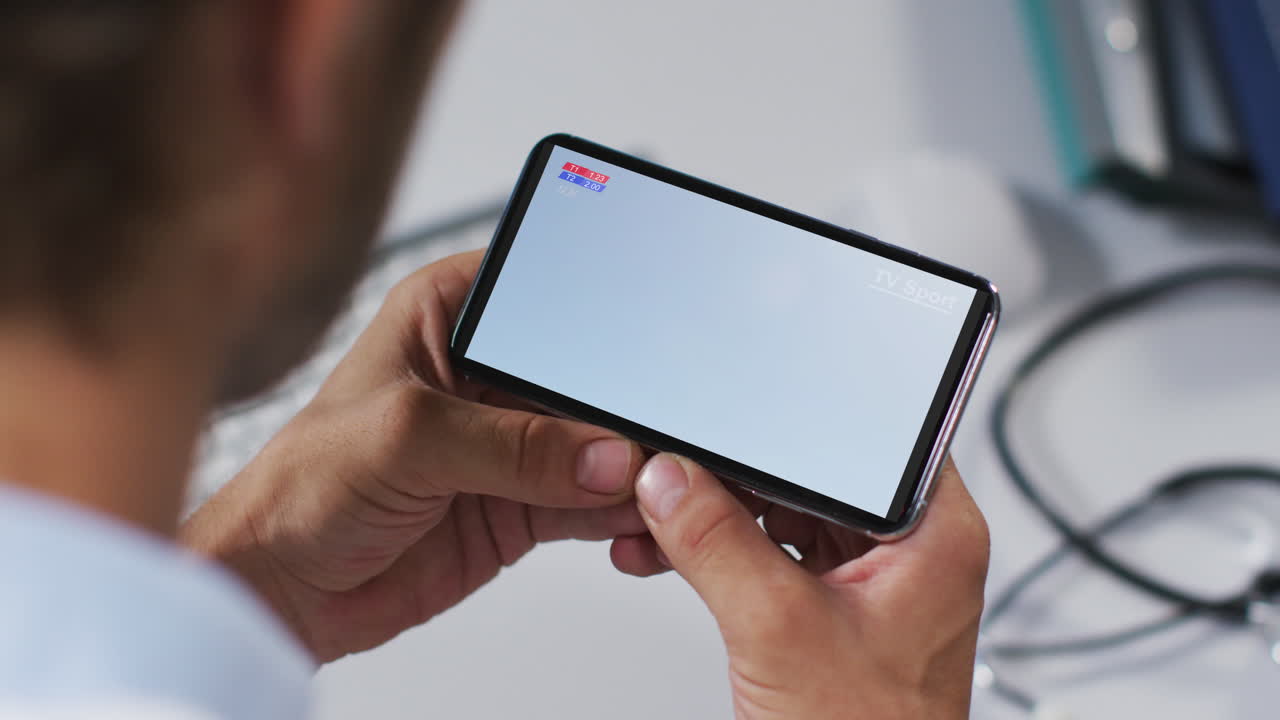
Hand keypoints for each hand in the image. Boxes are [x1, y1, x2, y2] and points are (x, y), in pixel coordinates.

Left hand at [182, 250, 645, 661]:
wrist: (281, 590)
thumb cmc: (301, 487)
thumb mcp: (406, 438)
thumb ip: (511, 446)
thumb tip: (603, 457)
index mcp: (452, 315)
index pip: (552, 295)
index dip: (605, 316)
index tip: (654, 350)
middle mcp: (490, 372)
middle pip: (590, 378)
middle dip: (632, 407)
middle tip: (672, 437)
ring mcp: (513, 443)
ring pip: (603, 445)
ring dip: (639, 469)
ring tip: (670, 488)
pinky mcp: (525, 503)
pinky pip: (595, 504)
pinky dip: (626, 516)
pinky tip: (644, 525)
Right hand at [613, 454, 987, 719]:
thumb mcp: (778, 629)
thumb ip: (719, 545)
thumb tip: (672, 483)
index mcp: (934, 535)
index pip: (868, 433)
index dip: (798, 418)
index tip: (732, 423)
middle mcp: (908, 550)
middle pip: (816, 472)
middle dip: (739, 476)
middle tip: (683, 474)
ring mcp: (869, 581)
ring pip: (786, 511)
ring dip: (721, 515)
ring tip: (665, 517)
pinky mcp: (831, 607)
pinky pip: (771, 553)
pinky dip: (722, 553)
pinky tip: (675, 553)